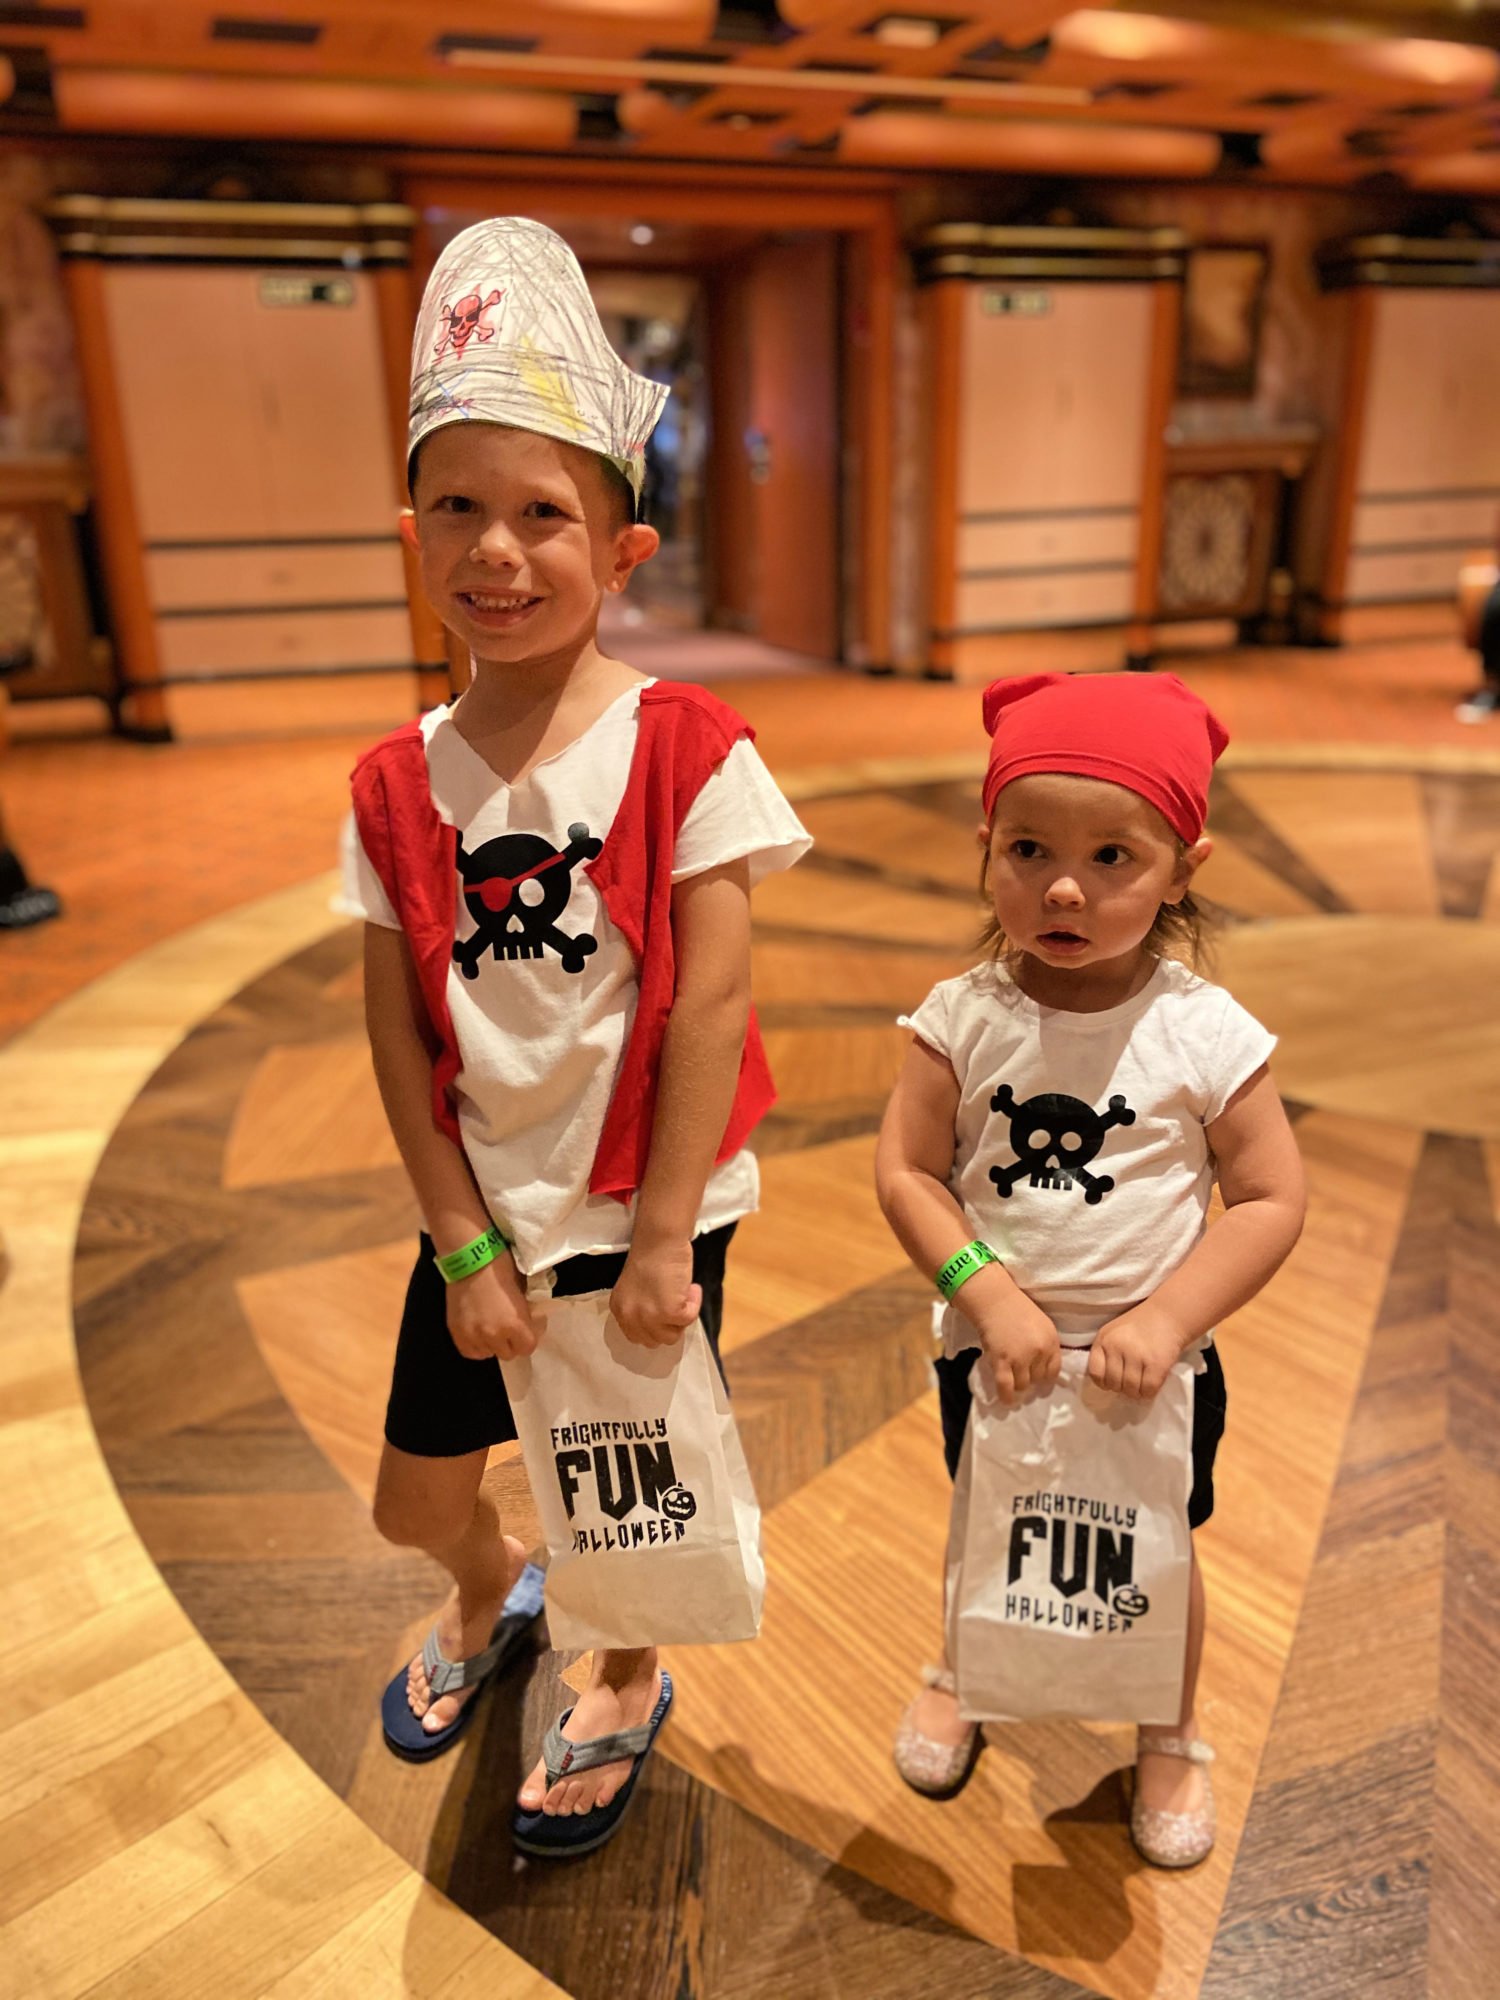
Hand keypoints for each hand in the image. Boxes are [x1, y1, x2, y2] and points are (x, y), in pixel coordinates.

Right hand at [444, 1252, 537, 1361]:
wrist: (469, 1258)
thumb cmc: (499, 1267)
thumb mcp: (521, 1290)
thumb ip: (524, 1312)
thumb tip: (528, 1321)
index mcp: (515, 1324)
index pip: (528, 1348)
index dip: (528, 1338)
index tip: (526, 1328)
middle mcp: (494, 1336)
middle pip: (508, 1354)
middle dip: (510, 1342)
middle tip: (507, 1326)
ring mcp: (473, 1336)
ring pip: (488, 1354)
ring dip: (491, 1343)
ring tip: (489, 1327)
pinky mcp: (456, 1333)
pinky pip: (470, 1351)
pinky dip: (476, 1344)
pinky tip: (477, 1331)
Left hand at [611, 1238, 700, 1347]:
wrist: (659, 1240)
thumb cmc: (651, 1256)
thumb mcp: (636, 1289)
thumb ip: (641, 1308)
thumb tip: (661, 1325)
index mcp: (620, 1310)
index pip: (637, 1336)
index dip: (655, 1327)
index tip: (666, 1313)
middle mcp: (631, 1317)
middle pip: (655, 1341)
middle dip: (669, 1325)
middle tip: (677, 1303)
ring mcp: (649, 1316)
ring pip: (672, 1336)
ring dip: (682, 1316)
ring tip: (684, 1293)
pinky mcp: (669, 1312)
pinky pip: (689, 1319)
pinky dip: (695, 1304)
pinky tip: (692, 1288)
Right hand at [964, 1269, 1061, 1405]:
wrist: (994, 1300)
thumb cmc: (1017, 1308)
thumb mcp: (1041, 1325)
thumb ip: (1045, 1345)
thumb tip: (1044, 1370)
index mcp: (1051, 1341)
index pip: (1053, 1371)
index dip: (1044, 1376)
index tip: (1037, 1377)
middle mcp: (1039, 1351)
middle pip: (1038, 1379)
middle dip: (1030, 1378)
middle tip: (1019, 1373)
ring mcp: (1020, 1357)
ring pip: (1023, 1385)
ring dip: (1017, 1384)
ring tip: (1010, 1379)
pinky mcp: (1002, 1361)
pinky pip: (1006, 1386)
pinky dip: (1006, 1396)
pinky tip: (1006, 1400)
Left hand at [1088, 1300, 1188, 1399]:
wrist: (1168, 1314)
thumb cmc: (1140, 1325)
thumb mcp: (1114, 1333)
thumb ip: (1106, 1353)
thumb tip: (1104, 1383)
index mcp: (1103, 1339)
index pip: (1095, 1373)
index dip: (1104, 1382)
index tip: (1114, 1381)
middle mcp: (1117, 1346)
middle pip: (1114, 1384)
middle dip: (1123, 1387)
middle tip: (1132, 1381)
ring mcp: (1136, 1355)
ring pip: (1131, 1389)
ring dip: (1137, 1391)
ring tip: (1143, 1382)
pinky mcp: (1156, 1363)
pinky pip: (1148, 1390)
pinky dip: (1150, 1392)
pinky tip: (1153, 1383)